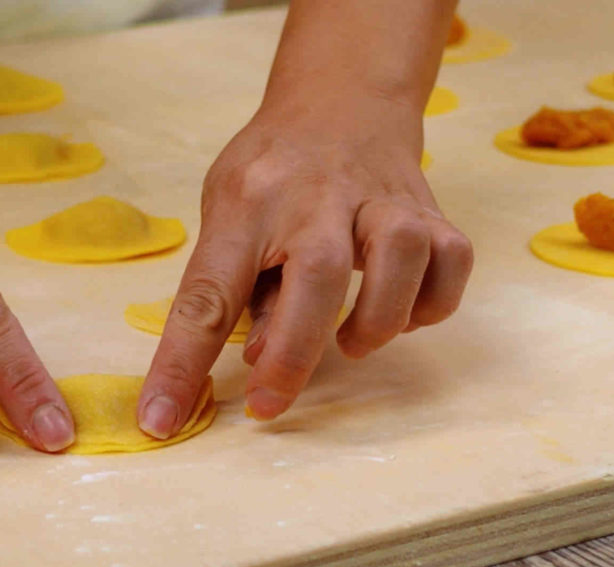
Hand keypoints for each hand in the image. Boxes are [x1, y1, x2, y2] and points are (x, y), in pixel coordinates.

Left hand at [137, 90, 472, 436]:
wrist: (343, 100)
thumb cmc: (274, 170)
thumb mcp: (230, 210)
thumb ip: (242, 285)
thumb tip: (261, 360)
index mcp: (248, 202)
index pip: (207, 290)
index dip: (182, 362)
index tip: (162, 420)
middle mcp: (316, 196)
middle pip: (317, 271)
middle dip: (295, 351)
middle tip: (271, 400)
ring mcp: (380, 198)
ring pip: (402, 255)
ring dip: (379, 319)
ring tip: (350, 343)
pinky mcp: (429, 208)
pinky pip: (452, 260)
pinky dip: (433, 303)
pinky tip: (403, 311)